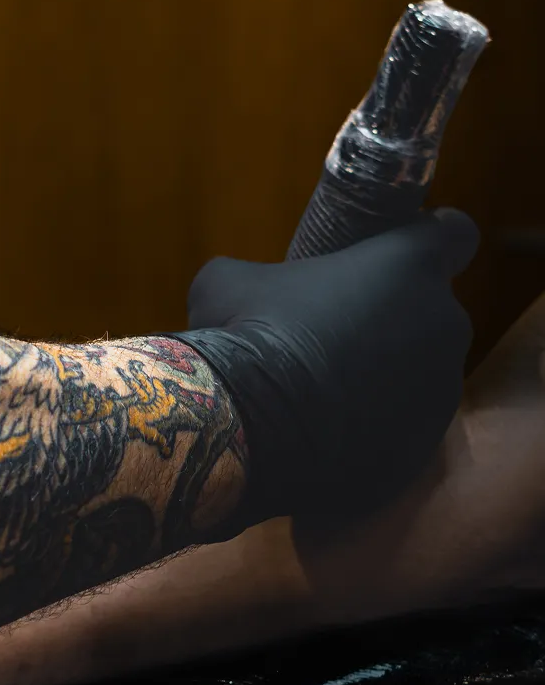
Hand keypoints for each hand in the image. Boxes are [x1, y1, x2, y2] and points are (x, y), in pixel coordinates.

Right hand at [178, 207, 478, 523]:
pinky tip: (321, 435)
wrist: (245, 431)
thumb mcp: (230, 282)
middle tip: (332, 336)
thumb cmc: (246, 334)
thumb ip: (262, 275)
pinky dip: (370, 429)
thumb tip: (246, 294)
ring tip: (322, 396)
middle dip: (391, 321)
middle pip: (430, 314)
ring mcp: (440, 393)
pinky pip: (398, 430)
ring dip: (382, 378)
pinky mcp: (421, 448)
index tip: (391, 257)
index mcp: (410, 267)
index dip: (425, 241)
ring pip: (418, 376)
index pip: (453, 235)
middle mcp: (444, 325)